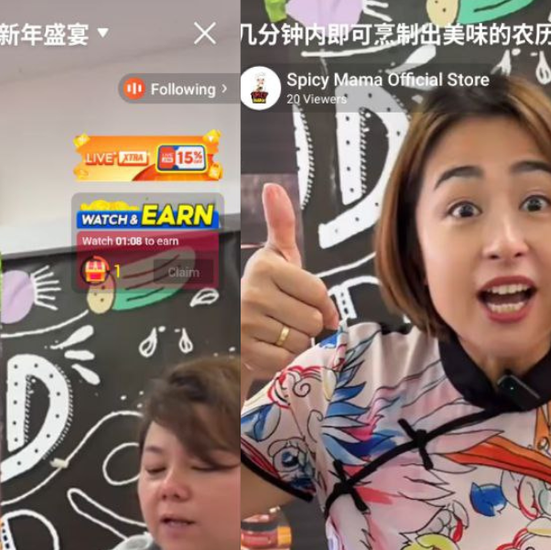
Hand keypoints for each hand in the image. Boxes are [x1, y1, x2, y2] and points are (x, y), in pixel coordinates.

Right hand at [240, 182, 339, 385]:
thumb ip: (281, 224)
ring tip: (277, 331)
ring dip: (296, 341)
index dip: (324, 303)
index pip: (318, 292)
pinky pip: (286, 361)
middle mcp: (252, 294)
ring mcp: (246, 326)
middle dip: (308, 323)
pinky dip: (283, 359)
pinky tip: (269, 347)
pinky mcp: (245, 354)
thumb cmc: (262, 290)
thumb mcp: (274, 256)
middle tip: (289, 317)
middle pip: (314, 320)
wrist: (227, 328)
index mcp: (264, 267)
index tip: (315, 305)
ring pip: (302, 342)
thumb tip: (274, 187)